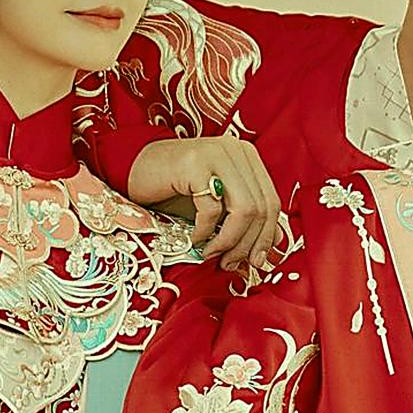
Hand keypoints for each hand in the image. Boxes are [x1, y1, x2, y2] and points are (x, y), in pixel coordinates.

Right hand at [127, 136, 281, 270]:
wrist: (137, 171)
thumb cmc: (178, 191)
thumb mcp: (218, 206)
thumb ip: (245, 219)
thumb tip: (275, 244)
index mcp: (247, 157)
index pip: (271, 201)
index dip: (266, 237)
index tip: (254, 261)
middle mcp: (236, 149)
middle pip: (260, 208)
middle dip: (247, 244)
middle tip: (229, 264)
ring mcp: (216, 152)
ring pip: (243, 209)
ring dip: (229, 241)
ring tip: (213, 254)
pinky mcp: (194, 163)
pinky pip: (212, 209)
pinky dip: (205, 231)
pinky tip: (194, 238)